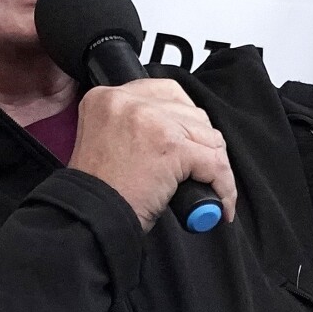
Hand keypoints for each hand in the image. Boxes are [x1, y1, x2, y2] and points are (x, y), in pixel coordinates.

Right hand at [69, 80, 236, 231]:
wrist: (89, 219)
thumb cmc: (97, 190)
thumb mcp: (105, 140)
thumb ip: (133, 124)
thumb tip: (177, 129)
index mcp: (107, 96)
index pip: (165, 92)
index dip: (183, 119)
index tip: (188, 141)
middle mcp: (127, 100)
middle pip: (189, 111)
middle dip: (201, 141)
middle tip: (200, 168)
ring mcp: (150, 120)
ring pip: (207, 135)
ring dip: (215, 164)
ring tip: (210, 187)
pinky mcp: (171, 146)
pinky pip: (215, 163)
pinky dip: (223, 186)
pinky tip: (220, 203)